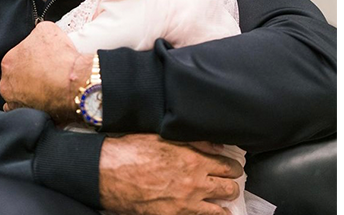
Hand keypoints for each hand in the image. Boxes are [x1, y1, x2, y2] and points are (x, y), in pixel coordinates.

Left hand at [0, 22, 92, 122]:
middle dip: (27, 75)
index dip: (32, 58)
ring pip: (18, 94)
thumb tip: (36, 36)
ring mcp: (14, 102)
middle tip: (45, 74)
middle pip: (16, 76)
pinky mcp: (25, 116)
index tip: (43, 60)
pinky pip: (23, 110)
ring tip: (46, 88)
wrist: (76, 83)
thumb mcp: (47, 30)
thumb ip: (35, 33)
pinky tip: (42, 101)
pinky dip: (30, 106)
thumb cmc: (61, 57)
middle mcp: (6, 83)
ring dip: (27, 91)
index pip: (17, 57)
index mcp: (9, 61)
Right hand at [99, 134, 241, 214]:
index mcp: (194, 160)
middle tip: (229, 184)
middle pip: (230, 188)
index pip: (229, 166)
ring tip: (222, 203)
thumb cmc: (132, 151)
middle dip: (231, 185)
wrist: (110, 172)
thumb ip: (195, 142)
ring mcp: (186, 203)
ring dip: (223, 205)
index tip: (231, 168)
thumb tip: (216, 147)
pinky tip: (207, 213)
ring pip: (220, 209)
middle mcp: (195, 183)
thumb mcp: (164, 137)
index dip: (233, 167)